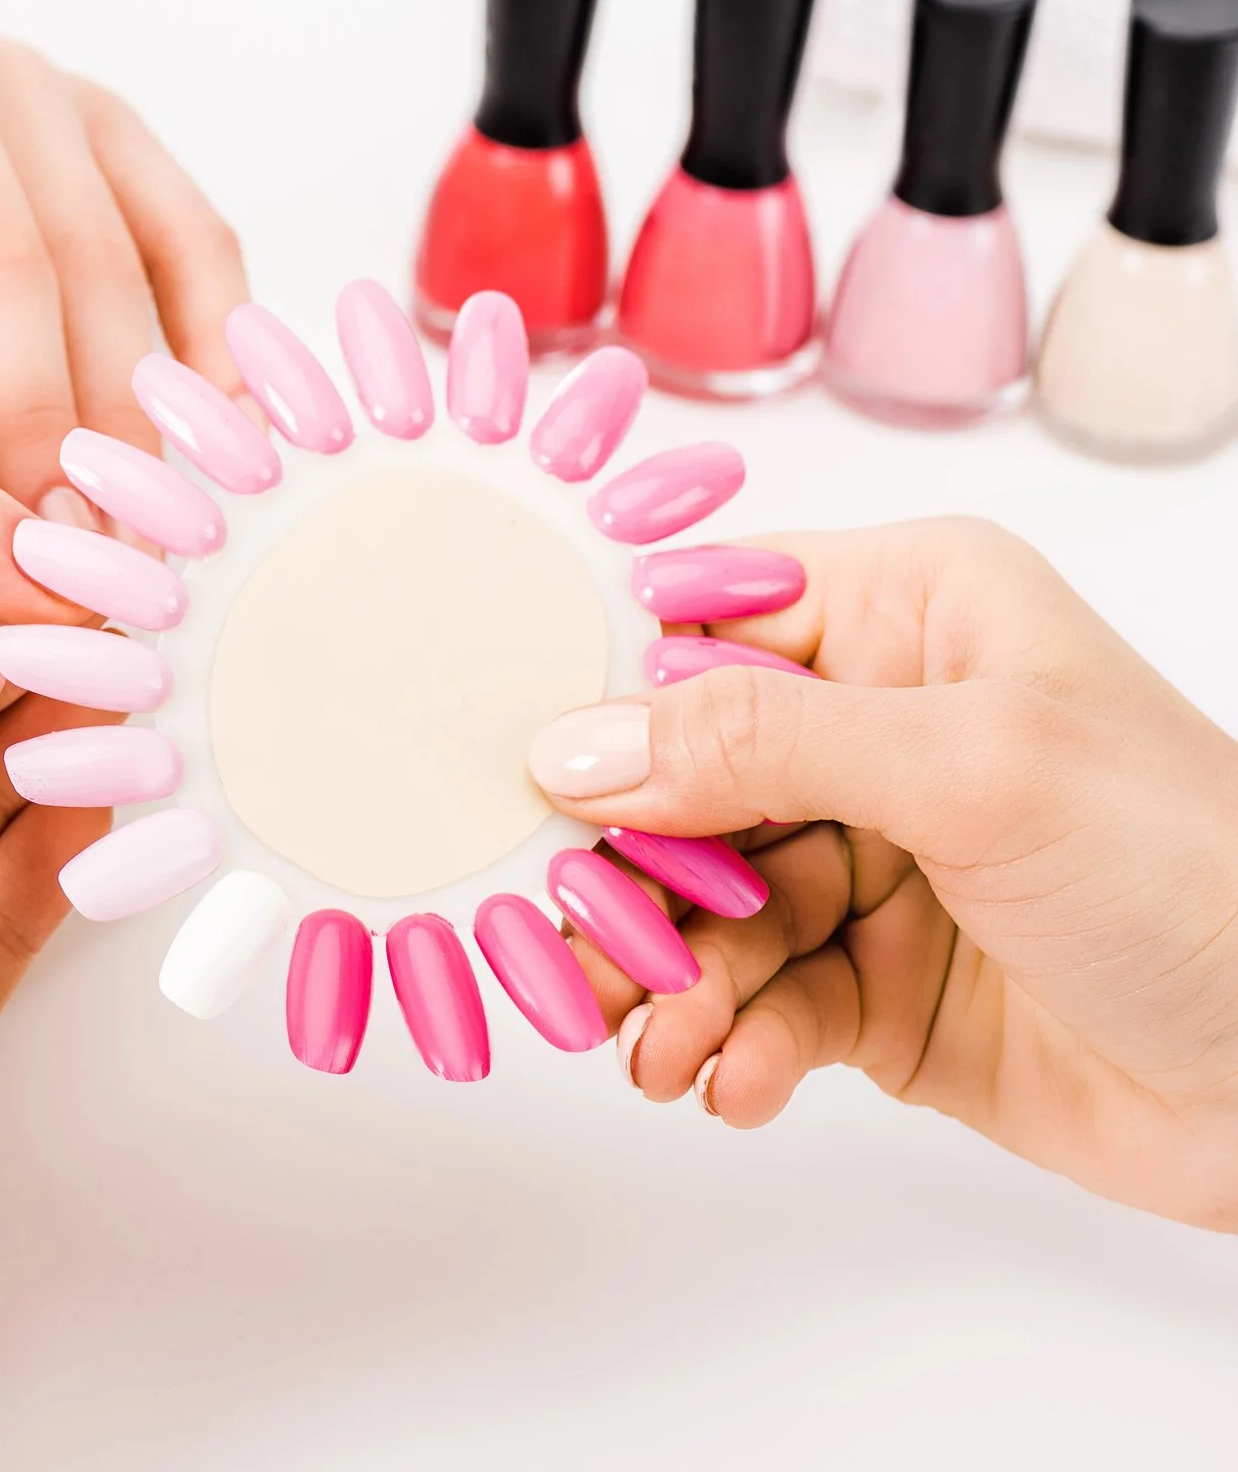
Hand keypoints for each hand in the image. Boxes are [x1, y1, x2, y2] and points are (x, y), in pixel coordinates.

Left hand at [0, 1, 252, 516]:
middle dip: (37, 432)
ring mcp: (28, 78)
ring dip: (130, 409)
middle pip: (3, 263)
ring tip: (138, 540)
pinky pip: (186, 226)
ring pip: (102, 252)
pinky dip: (216, 335)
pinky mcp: (110, 108)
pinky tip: (223, 444)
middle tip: (61, 568)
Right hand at [529, 519, 1237, 1230]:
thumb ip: (760, 743)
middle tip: (583, 956)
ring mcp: (871, 858)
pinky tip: (735, 1084)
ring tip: (663, 1049)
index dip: (604, 697)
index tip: (527, 781)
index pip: (698, 621)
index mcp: (908, 614)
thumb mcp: (973, 768)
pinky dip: (731, 1046)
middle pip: (676, 781)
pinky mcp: (871, 981)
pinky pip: (754, 1002)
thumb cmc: (1195, 870)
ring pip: (699, 907)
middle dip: (625, 879)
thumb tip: (575, 745)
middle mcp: (877, 723)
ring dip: (672, 983)